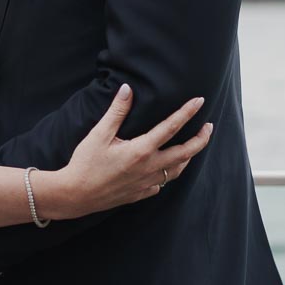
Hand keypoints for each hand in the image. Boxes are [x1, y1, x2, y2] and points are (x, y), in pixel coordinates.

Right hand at [45, 83, 212, 218]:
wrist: (75, 195)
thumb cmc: (86, 163)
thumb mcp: (99, 134)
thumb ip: (117, 111)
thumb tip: (127, 89)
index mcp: (141, 150)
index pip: (172, 127)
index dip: (187, 112)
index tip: (199, 101)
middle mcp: (149, 168)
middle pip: (186, 153)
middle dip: (201, 139)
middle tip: (209, 127)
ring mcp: (147, 183)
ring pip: (177, 170)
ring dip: (188, 156)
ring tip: (193, 146)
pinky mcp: (140, 194)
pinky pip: (162, 183)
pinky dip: (169, 173)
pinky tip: (166, 168)